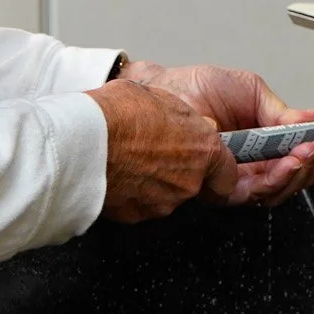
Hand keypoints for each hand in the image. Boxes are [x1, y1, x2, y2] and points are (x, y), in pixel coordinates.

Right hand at [84, 79, 236, 222]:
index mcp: (203, 149)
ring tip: (127, 159)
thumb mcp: (160, 98)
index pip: (227, 174)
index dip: (216, 170)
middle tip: (151, 151)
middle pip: (192, 183)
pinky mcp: (136, 215)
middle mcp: (189, 181)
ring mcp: (162, 202)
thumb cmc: (120, 114)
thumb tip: (183, 124)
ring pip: (164, 195)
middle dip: (176, 170)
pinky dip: (130, 193)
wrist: (85, 141)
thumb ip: (181, 119)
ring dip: (151, 181)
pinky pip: (138, 204)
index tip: (208, 166)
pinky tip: (115, 173)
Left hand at [120, 61, 313, 207]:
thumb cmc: (195, 88)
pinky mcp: (218, 186)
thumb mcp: (249, 91)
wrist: (162, 90)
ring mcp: (233, 177)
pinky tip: (290, 159)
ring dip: (300, 171)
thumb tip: (313, 118)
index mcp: (257, 143)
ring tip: (311, 151)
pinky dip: (277, 176)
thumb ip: (281, 112)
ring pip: (276, 189)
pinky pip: (254, 190)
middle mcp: (246, 164)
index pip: (294, 157)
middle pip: (290, 179)